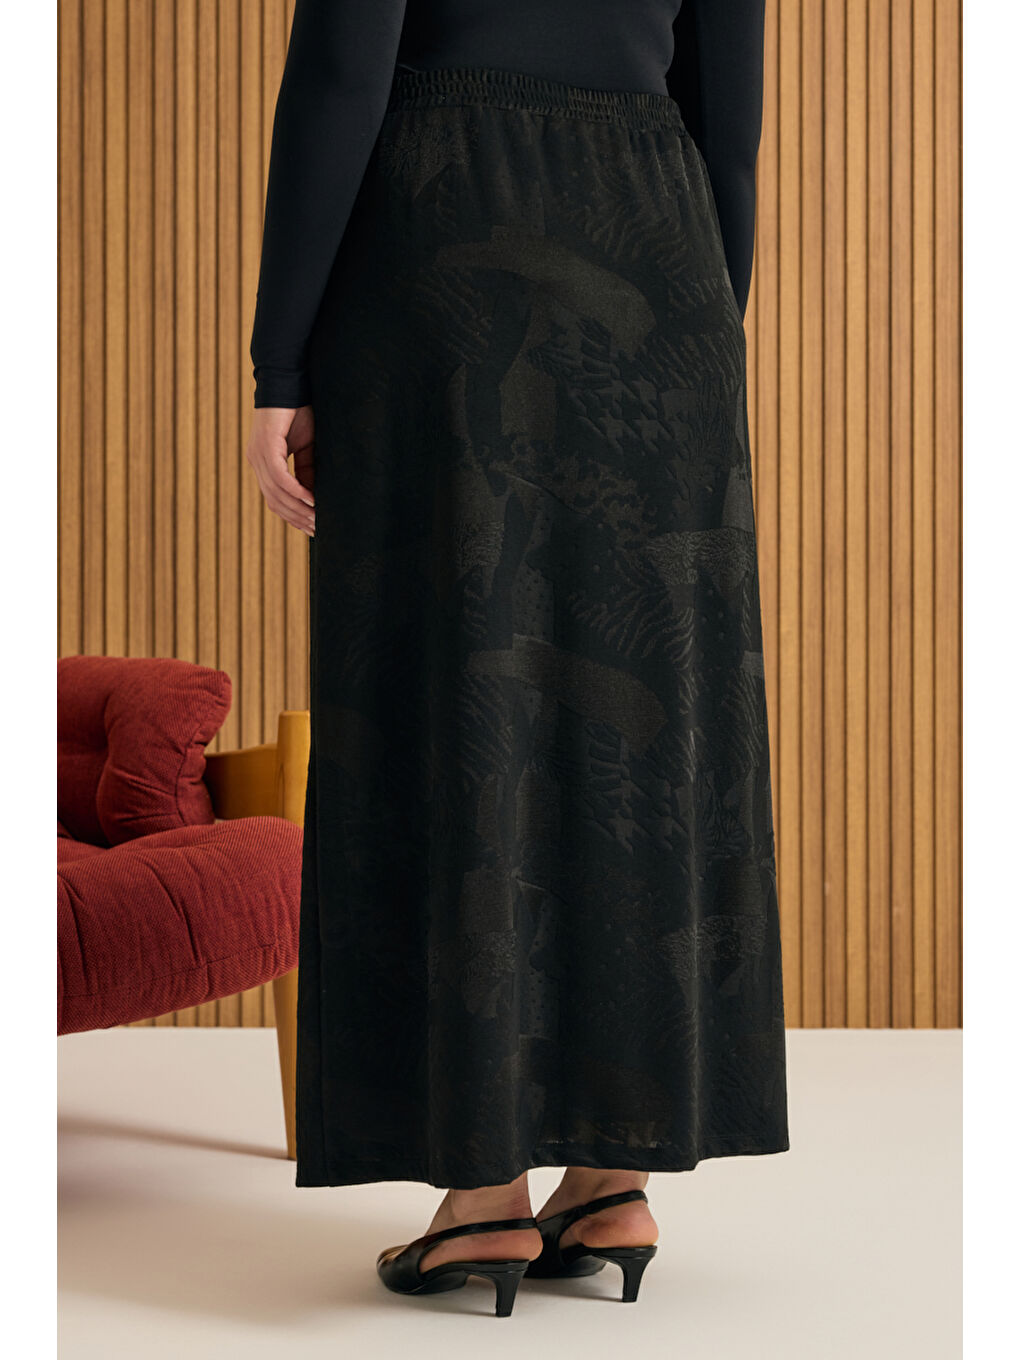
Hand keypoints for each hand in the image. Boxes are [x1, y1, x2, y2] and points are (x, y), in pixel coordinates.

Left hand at [244, 405, 315, 536]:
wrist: (291, 380)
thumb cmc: (300, 410)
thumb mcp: (307, 447)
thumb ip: (307, 470)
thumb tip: (314, 498)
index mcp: (264, 462)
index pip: (275, 499)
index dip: (293, 517)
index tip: (311, 529)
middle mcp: (257, 461)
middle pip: (275, 502)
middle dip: (297, 518)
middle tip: (317, 530)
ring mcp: (259, 454)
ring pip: (277, 493)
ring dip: (298, 509)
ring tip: (318, 519)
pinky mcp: (266, 446)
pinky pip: (280, 478)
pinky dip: (296, 491)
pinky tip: (311, 501)